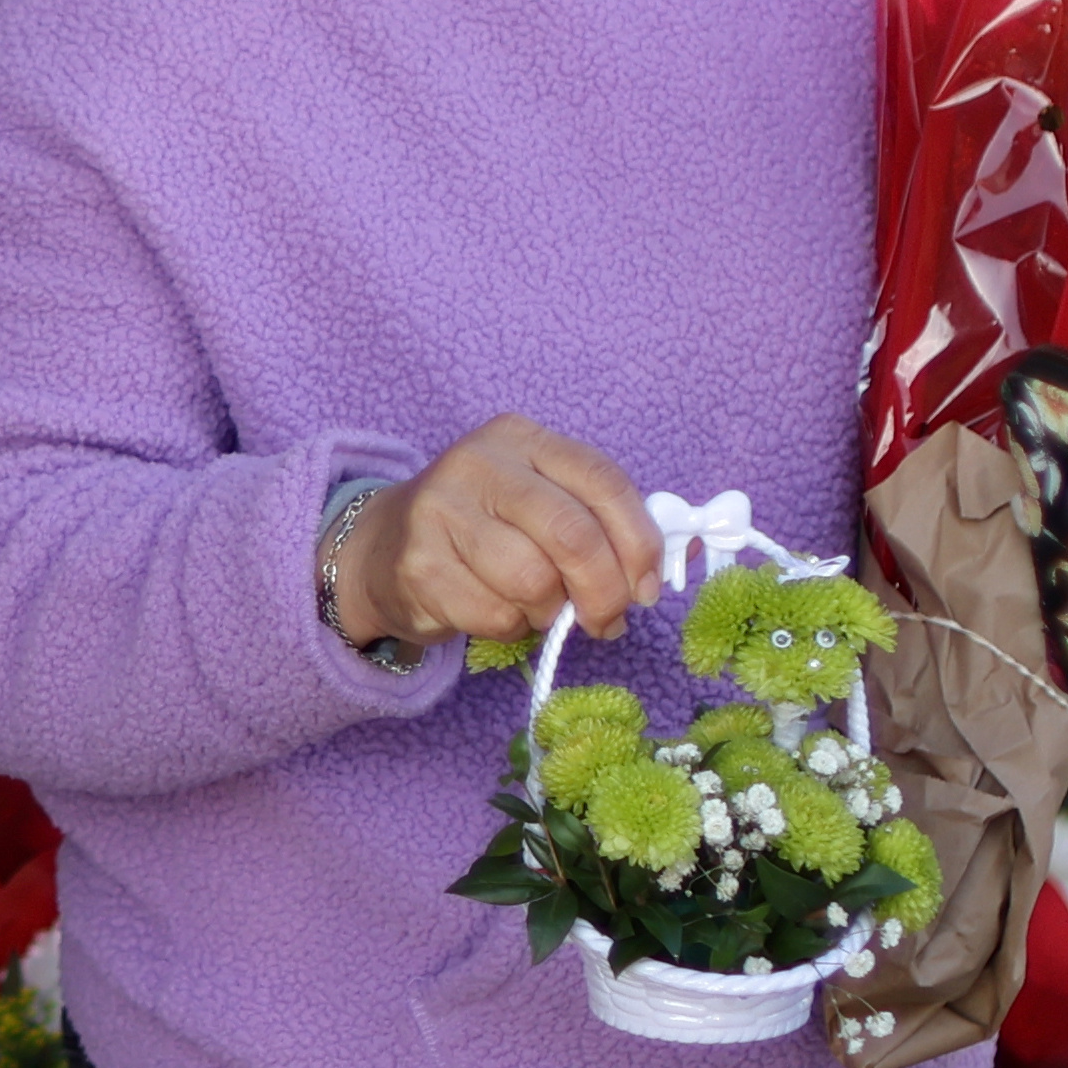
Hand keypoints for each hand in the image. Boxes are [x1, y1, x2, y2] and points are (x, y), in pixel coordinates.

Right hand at [336, 416, 659, 649]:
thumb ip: (604, 523)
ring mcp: (442, 511)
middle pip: (572, 534)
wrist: (381, 549)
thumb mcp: (542, 504)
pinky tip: (499, 613)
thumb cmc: (483, 529)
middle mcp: (480, 463)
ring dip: (550, 612)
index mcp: (523, 439)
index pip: (602, 480)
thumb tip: (686, 550)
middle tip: (608, 620)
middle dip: (604, 590)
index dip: (638, 541)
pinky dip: (511, 628)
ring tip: (540, 609)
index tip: (648, 587)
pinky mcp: (419, 565)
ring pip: (533, 581)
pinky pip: (495, 614)